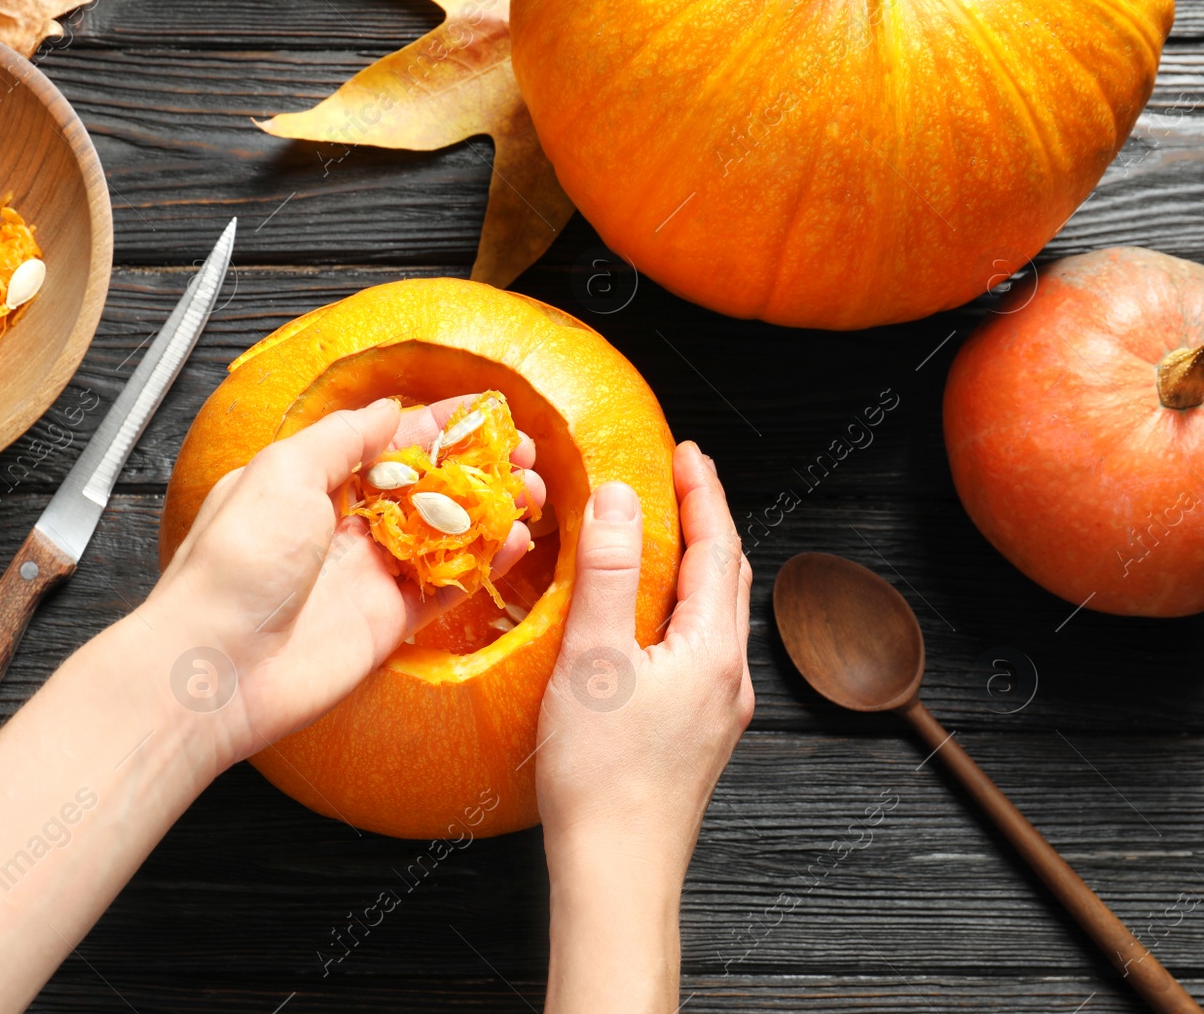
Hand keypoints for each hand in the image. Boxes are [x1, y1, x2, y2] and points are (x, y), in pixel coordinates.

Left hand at [152, 397, 545, 769]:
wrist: (218, 666)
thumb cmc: (234, 563)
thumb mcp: (282, 472)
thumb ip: (340, 439)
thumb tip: (385, 411)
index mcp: (311, 483)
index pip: (387, 443)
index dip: (438, 425)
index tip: (485, 412)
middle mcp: (342, 527)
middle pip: (424, 487)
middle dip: (475, 467)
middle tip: (521, 454)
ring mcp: (367, 575)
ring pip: (443, 536)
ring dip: (489, 512)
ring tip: (529, 493)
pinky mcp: (387, 622)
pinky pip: (445, 588)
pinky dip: (482, 566)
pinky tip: (513, 544)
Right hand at [535, 441, 751, 1013]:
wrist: (618, 871)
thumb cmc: (602, 776)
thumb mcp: (594, 659)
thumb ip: (607, 573)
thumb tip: (618, 498)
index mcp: (712, 652)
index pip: (717, 549)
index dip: (702, 494)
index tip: (687, 451)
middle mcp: (728, 678)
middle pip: (727, 580)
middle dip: (707, 524)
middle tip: (681, 481)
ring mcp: (717, 711)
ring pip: (715, 618)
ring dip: (697, 568)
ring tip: (665, 539)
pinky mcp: (695, 736)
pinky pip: (700, 651)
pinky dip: (682, 612)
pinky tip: (650, 623)